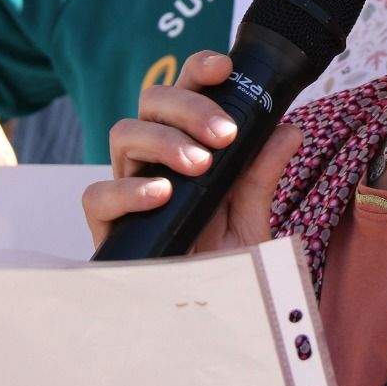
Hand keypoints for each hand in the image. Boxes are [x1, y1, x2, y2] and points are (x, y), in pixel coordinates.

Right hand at [81, 51, 299, 252]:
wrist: (204, 319)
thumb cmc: (223, 264)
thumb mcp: (251, 221)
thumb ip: (262, 177)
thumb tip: (288, 130)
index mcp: (187, 144)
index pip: (185, 91)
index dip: (199, 70)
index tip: (225, 67)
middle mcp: (153, 159)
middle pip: (152, 101)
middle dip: (189, 106)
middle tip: (224, 134)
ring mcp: (127, 187)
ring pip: (123, 133)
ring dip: (163, 140)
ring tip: (198, 166)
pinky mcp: (107, 226)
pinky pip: (98, 194)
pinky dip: (128, 189)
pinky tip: (161, 195)